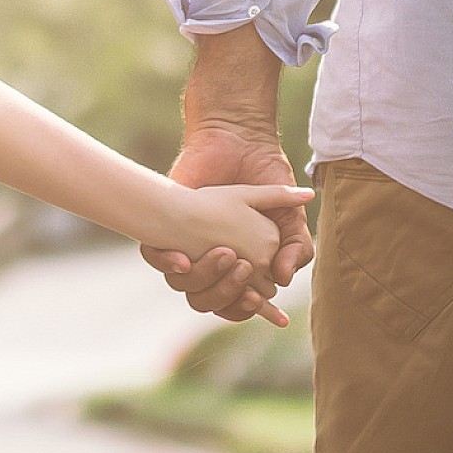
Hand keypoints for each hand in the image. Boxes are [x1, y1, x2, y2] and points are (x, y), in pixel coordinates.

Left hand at [142, 125, 316, 321]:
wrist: (240, 144)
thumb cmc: (265, 180)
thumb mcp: (290, 218)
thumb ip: (297, 249)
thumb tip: (284, 280)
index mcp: (238, 265)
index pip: (237, 303)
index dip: (246, 308)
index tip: (260, 300)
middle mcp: (209, 261)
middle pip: (209, 301)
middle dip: (226, 294)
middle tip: (242, 269)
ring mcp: (186, 246)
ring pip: (183, 286)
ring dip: (204, 278)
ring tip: (225, 255)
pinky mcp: (163, 227)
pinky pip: (155, 258)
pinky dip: (167, 262)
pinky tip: (183, 258)